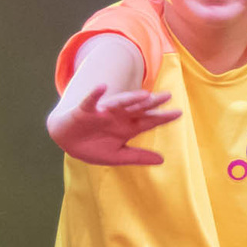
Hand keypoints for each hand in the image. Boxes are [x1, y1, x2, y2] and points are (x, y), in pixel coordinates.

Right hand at [48, 84, 180, 165]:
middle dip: (152, 103)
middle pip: (138, 108)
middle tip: (168, 96)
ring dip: (130, 98)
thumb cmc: (93, 147)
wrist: (66, 141)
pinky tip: (101, 87)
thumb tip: (162, 160)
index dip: (163, 117)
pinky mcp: (85, 110)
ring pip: (119, 103)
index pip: (149, 121)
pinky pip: (91, 101)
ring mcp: (103, 112)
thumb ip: (138, 157)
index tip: (179, 113)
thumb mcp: (117, 155)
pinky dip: (95, 94)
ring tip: (144, 94)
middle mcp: (118, 116)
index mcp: (127, 127)